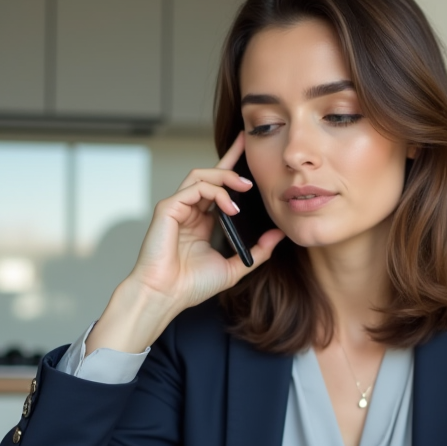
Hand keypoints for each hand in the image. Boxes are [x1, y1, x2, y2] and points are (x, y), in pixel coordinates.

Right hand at [88, 133, 285, 353]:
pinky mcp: (168, 209)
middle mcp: (189, 210)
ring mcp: (177, 208)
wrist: (167, 296)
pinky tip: (230, 208)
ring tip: (244, 188)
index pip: (218, 186)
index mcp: (202, 220)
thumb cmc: (191, 285)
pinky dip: (215, 192)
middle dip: (231, 164)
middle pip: (209, 174)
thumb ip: (258, 251)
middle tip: (253, 177)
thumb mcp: (235, 267)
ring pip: (201, 175)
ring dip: (225, 177)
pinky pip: (193, 188)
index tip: (248, 149)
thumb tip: (279, 234)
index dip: (232, 165)